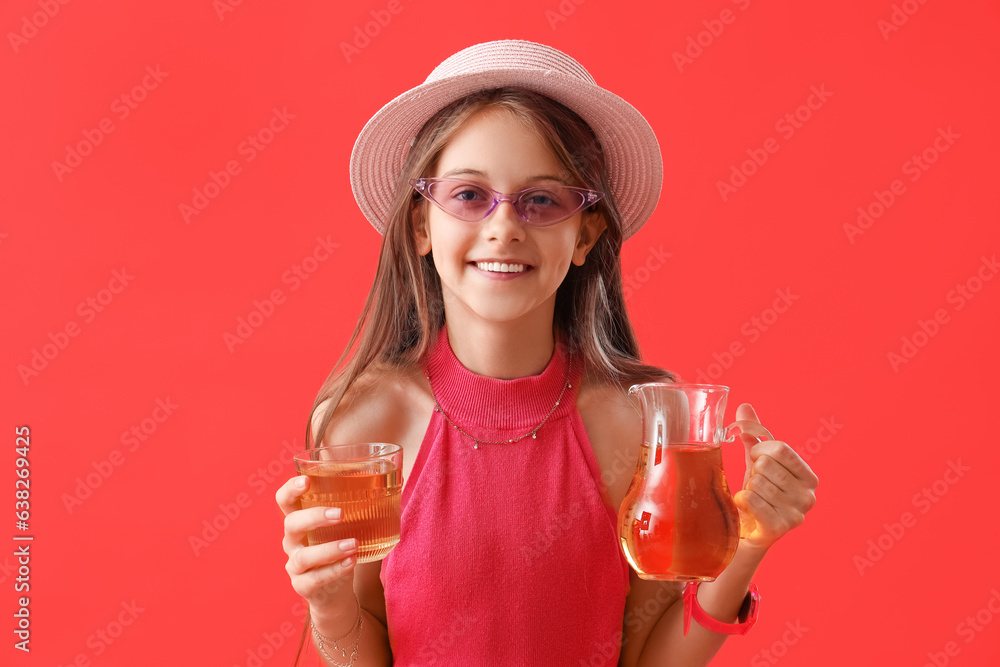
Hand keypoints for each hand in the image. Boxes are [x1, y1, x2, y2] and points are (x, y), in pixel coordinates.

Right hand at [276, 475, 357, 618]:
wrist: (335, 593)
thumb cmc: (340, 550)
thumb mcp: (344, 528)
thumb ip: (358, 507)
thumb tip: (394, 481)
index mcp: (299, 520)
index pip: (285, 500)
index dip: (291, 489)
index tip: (307, 480)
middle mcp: (292, 541)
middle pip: (291, 524)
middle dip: (314, 517)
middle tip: (340, 514)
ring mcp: (295, 565)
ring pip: (304, 556)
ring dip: (329, 549)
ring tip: (354, 544)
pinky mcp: (303, 585)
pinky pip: (314, 579)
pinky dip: (334, 570)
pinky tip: (351, 562)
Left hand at [732, 404, 818, 552]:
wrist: (746, 531)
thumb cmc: (756, 492)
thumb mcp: (757, 461)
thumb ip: (754, 435)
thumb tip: (744, 406)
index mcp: (809, 477)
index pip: (780, 448)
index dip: (759, 450)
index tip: (754, 459)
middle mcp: (809, 497)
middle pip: (766, 465)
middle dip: (752, 471)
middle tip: (754, 485)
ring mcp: (797, 515)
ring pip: (756, 482)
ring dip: (747, 488)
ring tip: (753, 498)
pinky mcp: (779, 528)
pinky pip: (750, 499)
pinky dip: (741, 500)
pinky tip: (746, 508)